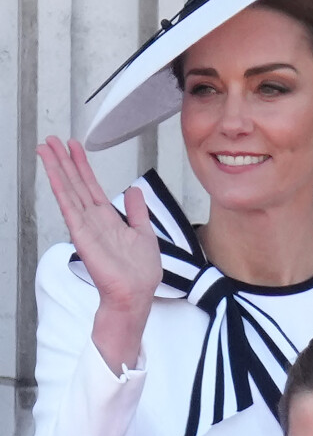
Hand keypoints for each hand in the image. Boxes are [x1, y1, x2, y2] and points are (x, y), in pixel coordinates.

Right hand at [38, 137, 161, 370]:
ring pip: (69, 190)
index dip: (82, 165)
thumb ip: (136, 212)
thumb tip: (134, 191)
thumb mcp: (144, 233)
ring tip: (46, 148)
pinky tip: (53, 172)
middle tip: (51, 140)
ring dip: (57, 168)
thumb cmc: (140, 273)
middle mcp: (94, 220)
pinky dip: (60, 188)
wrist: (136, 295)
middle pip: (75, 183)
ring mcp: (86, 226)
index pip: (91, 186)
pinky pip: (69, 206)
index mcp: (108, 219)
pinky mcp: (82, 235)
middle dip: (64, 161)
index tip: (73, 147)